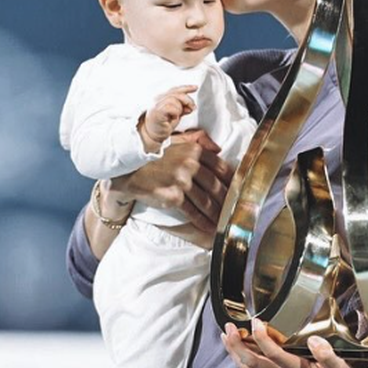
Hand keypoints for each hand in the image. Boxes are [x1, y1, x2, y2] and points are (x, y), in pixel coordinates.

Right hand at [110, 129, 232, 233]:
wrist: (129, 170)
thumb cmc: (154, 155)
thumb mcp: (176, 140)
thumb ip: (198, 140)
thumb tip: (218, 148)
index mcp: (194, 150)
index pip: (221, 167)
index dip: (232, 181)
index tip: (238, 191)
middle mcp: (190, 165)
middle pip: (216, 186)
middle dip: (227, 201)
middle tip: (235, 211)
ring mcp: (182, 181)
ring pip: (206, 201)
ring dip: (217, 214)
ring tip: (224, 222)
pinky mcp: (173, 197)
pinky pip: (192, 211)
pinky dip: (202, 221)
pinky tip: (209, 227)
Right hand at [140, 85, 197, 150]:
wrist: (151, 135)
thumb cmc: (161, 124)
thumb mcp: (176, 114)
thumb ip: (182, 108)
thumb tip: (191, 106)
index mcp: (163, 97)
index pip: (176, 89)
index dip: (186, 88)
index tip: (195, 87)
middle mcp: (159, 99)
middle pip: (177, 93)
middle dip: (187, 100)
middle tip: (192, 108)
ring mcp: (157, 104)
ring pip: (173, 99)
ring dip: (180, 108)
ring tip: (178, 115)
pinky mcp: (156, 111)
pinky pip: (169, 107)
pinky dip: (175, 111)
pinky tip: (174, 116)